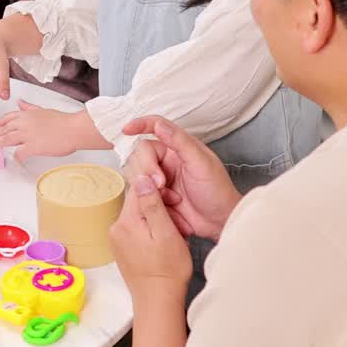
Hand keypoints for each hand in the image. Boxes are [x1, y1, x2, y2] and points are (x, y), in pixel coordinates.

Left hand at [0, 102, 104, 160]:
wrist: (73, 129)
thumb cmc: (62, 121)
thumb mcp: (42, 110)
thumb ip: (29, 107)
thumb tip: (20, 102)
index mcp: (26, 114)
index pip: (5, 118)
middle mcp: (24, 123)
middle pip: (2, 129)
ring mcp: (27, 135)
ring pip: (6, 139)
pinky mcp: (33, 146)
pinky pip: (19, 153)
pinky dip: (16, 157)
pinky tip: (15, 159)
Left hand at [110, 175, 192, 299]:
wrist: (157, 300)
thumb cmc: (167, 270)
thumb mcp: (166, 232)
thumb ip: (152, 204)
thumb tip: (142, 178)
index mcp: (126, 221)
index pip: (138, 189)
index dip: (159, 190)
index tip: (175, 202)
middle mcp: (116, 228)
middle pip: (138, 203)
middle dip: (159, 208)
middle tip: (178, 224)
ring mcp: (117, 240)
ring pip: (139, 217)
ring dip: (156, 221)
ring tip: (173, 236)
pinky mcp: (122, 249)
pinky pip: (136, 230)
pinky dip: (150, 232)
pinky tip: (162, 244)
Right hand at [122, 116, 241, 240]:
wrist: (219, 222)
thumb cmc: (217, 191)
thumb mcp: (201, 163)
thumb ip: (180, 142)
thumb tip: (159, 125)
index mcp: (179, 146)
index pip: (155, 126)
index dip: (140, 125)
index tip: (127, 130)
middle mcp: (167, 159)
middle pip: (140, 153)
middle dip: (146, 168)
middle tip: (161, 183)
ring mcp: (160, 177)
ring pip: (137, 172)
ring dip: (148, 185)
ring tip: (169, 197)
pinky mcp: (155, 194)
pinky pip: (139, 190)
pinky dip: (147, 197)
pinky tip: (166, 205)